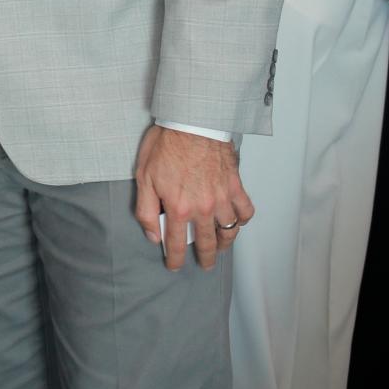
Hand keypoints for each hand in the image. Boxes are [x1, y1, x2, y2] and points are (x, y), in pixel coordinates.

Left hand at [133, 125, 253, 270]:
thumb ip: (146, 210)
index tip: (174, 266)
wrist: (191, 122)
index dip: (175, 258)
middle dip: (205, 258)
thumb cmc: (166, 145)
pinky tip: (236, 222)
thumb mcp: (143, 177)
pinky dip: (242, 219)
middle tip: (205, 265)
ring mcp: (222, 198)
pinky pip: (245, 211)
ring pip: (228, 231)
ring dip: (224, 243)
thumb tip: (152, 235)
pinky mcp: (235, 186)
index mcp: (178, 207)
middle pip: (206, 242)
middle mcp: (203, 208)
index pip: (176, 243)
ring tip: (220, 247)